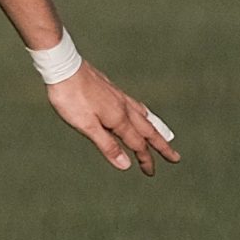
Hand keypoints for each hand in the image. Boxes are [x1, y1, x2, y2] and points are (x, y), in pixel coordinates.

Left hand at [48, 63, 179, 174]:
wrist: (64, 67)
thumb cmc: (70, 98)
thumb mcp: (86, 125)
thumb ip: (107, 145)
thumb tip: (126, 165)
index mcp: (119, 119)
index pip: (138, 144)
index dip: (145, 160)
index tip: (151, 173)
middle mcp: (124, 108)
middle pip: (148, 131)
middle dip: (161, 146)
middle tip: (175, 158)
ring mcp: (120, 98)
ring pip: (145, 117)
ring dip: (156, 130)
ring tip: (166, 137)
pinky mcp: (113, 91)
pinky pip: (136, 106)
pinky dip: (144, 115)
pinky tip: (141, 113)